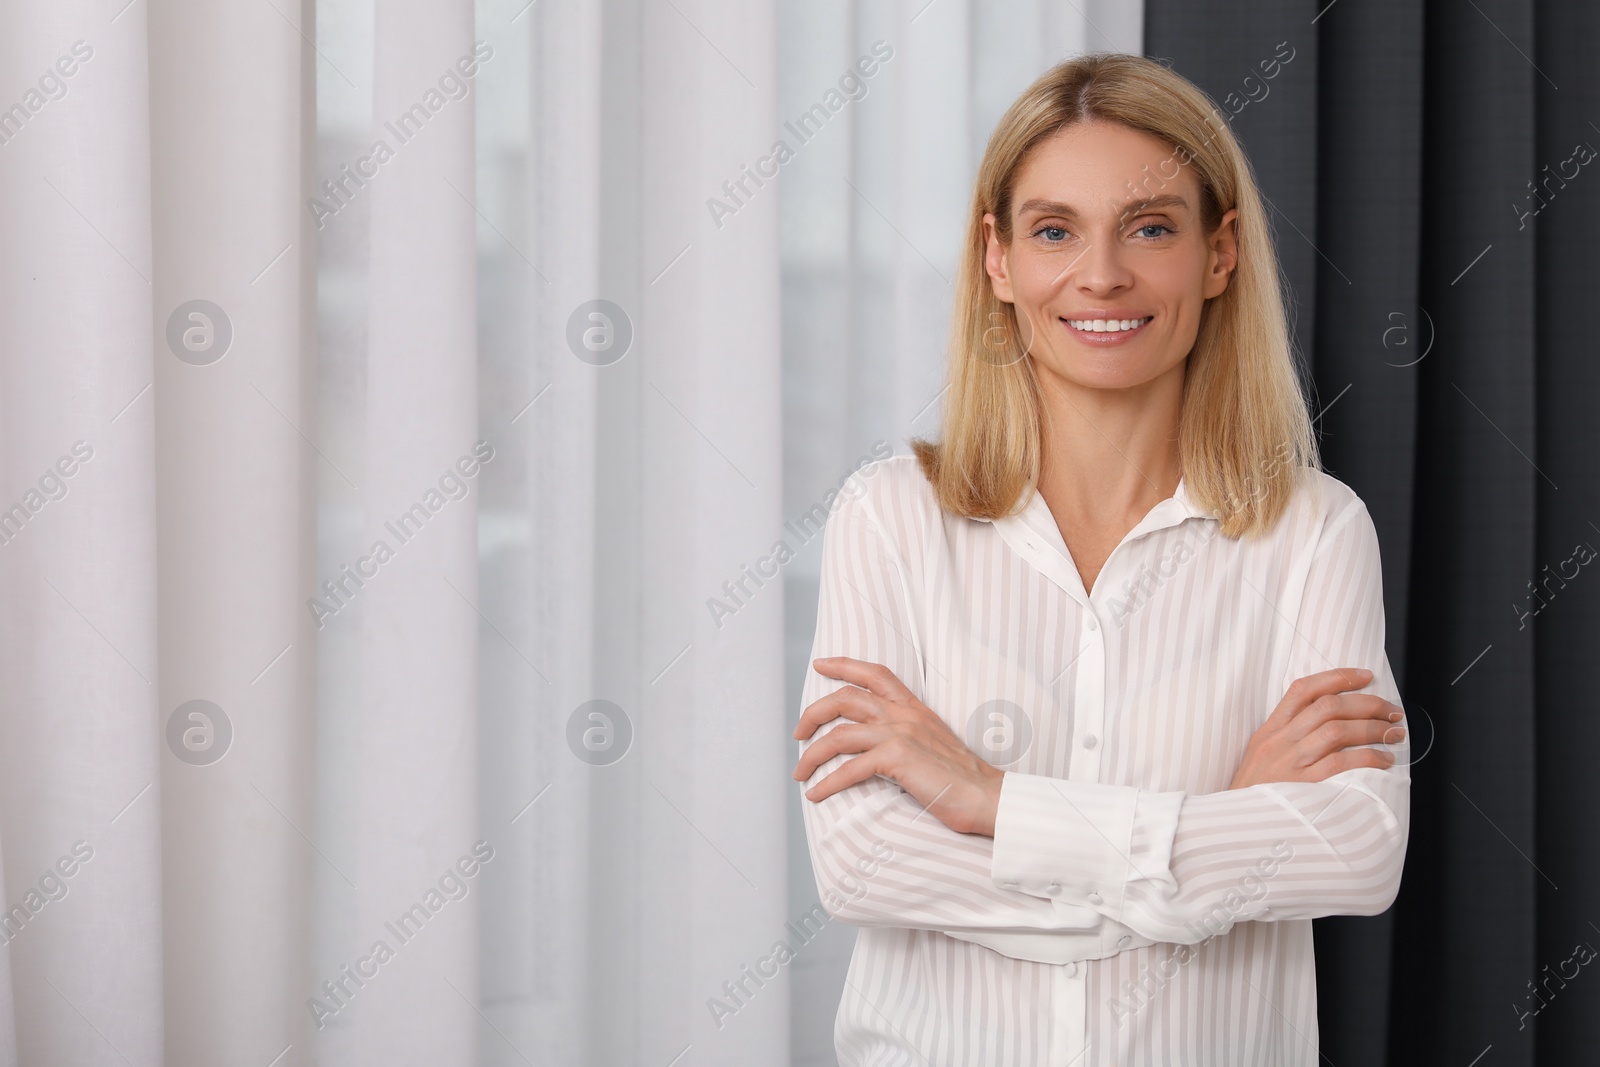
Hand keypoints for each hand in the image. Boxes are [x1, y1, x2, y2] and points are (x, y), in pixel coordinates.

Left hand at [792, 656, 1004, 835]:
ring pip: (839, 736)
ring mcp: (900, 735)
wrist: (987, 796)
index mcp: (913, 708)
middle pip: (844, 699)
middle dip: (813, 714)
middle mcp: (904, 715)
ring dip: (812, 756)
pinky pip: (850, 769)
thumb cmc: (962, 778)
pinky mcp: (898, 759)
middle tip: (798, 734)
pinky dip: (828, 783)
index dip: (844, 665)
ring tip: (800, 773)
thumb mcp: (933, 743)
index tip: (820, 665)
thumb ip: (907, 735)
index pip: (875, 673)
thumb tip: (876, 748)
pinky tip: (816, 794)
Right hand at [1229, 667, 1404, 789]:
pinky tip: (1383, 761)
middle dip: (1367, 704)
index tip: (1365, 676)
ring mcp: (1290, 762)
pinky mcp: (1303, 786)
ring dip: (1373, 728)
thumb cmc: (1254, 793)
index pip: (1303, 690)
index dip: (1337, 677)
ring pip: (1337, 730)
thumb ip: (1288, 737)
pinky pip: (1340, 763)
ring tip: (1394, 734)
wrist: (1235, 827)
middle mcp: (1280, 741)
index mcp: (1269, 730)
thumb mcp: (1261, 756)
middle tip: (1391, 711)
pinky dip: (1367, 757)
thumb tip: (1331, 722)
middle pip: (1328, 706)